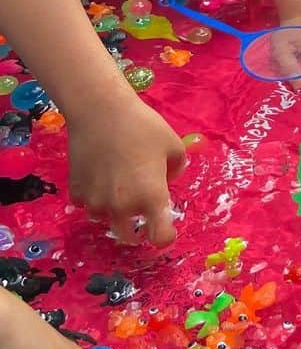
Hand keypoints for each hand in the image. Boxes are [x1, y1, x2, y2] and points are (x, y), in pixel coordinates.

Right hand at [66, 94, 186, 246]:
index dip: (165, 237)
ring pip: (105, 219)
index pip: (159, 237)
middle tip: (140, 215)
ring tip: (117, 188)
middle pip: (127, 237)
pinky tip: (99, 178)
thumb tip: (168, 179)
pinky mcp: (76, 191)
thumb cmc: (143, 126)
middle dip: (137, 231)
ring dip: (113, 212)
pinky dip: (94, 198)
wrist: (100, 111)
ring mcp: (95, 201)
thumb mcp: (173, 145)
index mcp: (151, 198)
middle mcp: (122, 206)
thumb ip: (176, 169)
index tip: (166, 230)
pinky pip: (86, 204)